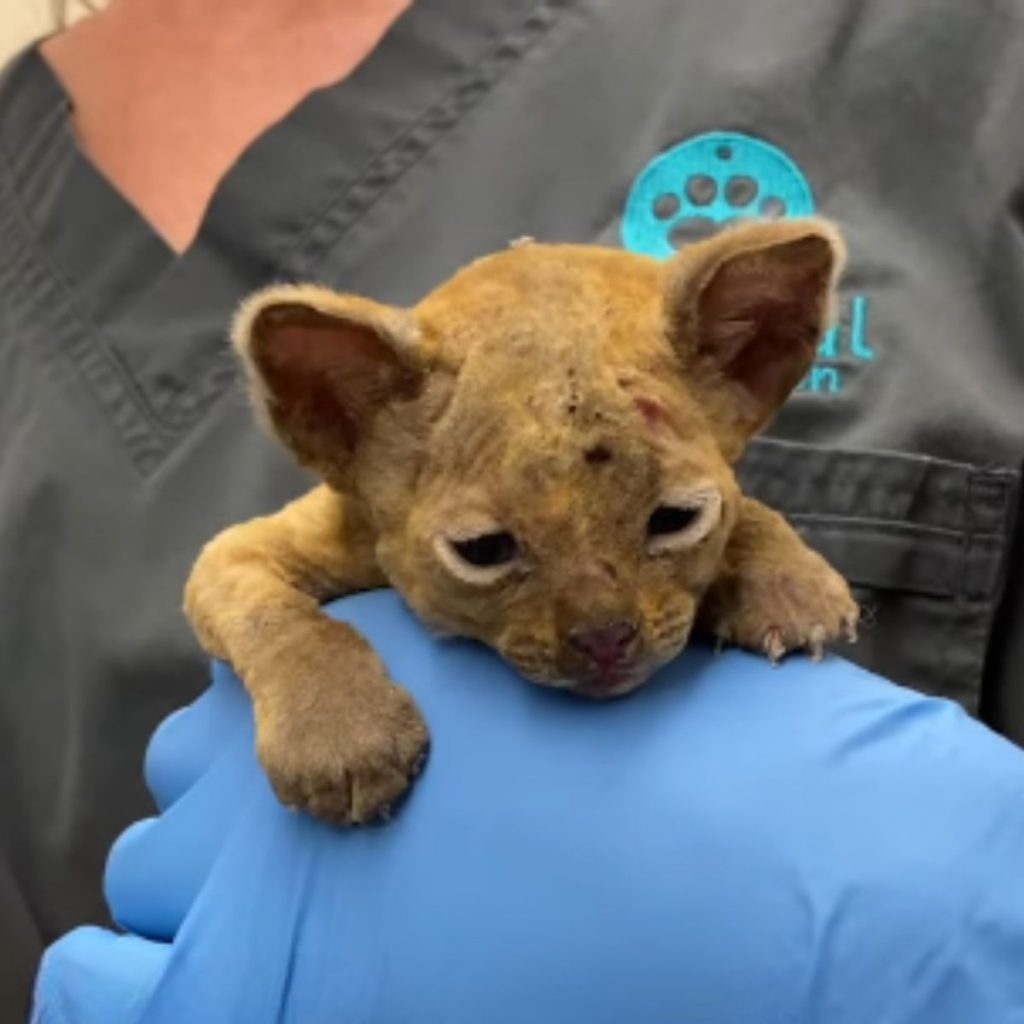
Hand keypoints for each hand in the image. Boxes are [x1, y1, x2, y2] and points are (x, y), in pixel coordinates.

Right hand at [248, 620, 428, 823]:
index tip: (378, 777)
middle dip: (359, 800)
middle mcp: (347, 769)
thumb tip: (409, 774)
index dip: (386, 786)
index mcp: (381, 752)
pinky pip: (293, 802)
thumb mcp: (398, 700)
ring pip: (326, 814)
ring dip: (329, 799)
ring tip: (328, 773)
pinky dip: (299, 791)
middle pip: (358, 813)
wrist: (294, 654)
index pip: (390, 796)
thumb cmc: (350, 671)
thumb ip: (407, 742)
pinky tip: (305, 766)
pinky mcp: (279, 773)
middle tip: (352, 780)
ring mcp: (310, 774)